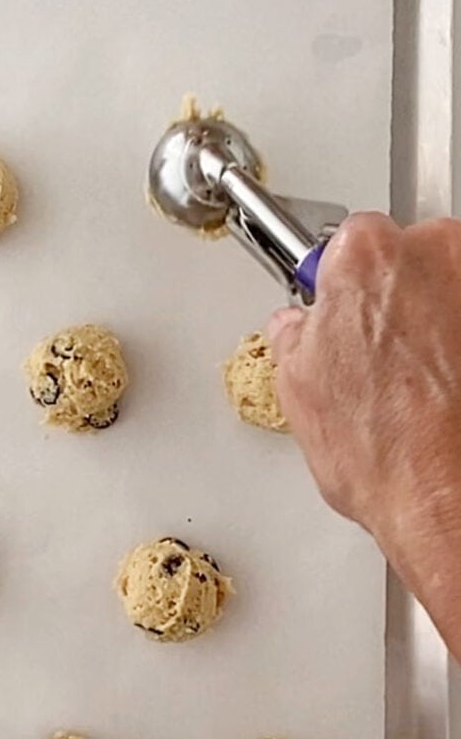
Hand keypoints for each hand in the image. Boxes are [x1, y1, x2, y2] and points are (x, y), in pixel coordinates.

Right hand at [268, 213, 460, 658]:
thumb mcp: (296, 388)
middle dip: (391, 298)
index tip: (338, 311)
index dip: (340, 285)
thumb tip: (296, 332)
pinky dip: (457, 345)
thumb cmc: (384, 449)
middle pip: (406, 258)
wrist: (446, 495)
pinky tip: (445, 388)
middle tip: (376, 355)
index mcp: (366, 255)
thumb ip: (293, 337)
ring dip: (433, 321)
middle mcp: (435, 253)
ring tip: (416, 382)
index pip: (347, 243)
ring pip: (448, 289)